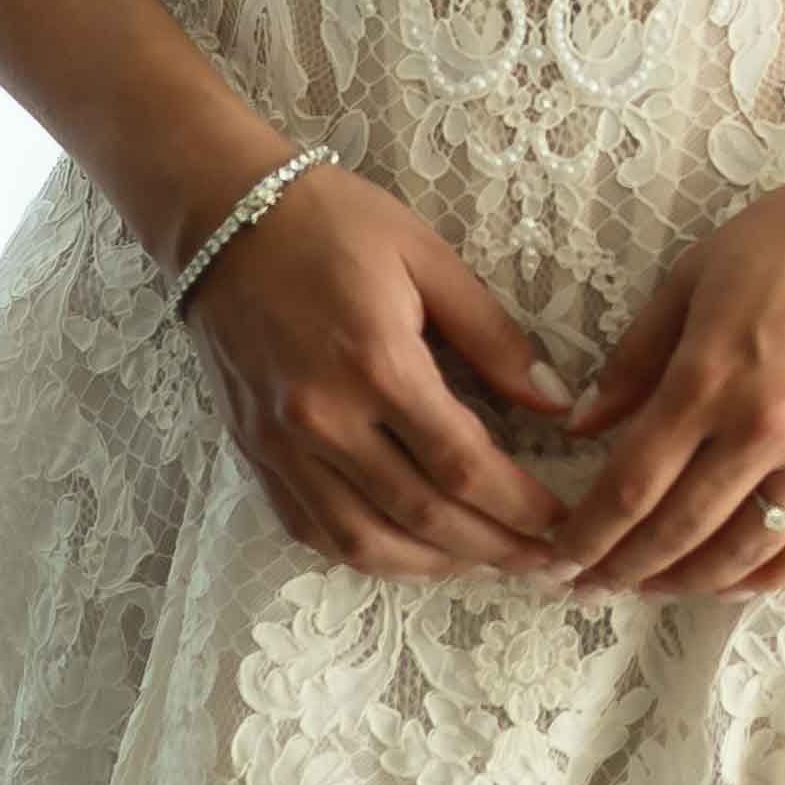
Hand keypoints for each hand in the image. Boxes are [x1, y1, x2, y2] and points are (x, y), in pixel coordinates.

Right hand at [184, 159, 578, 580]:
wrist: (221, 218)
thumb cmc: (332, 223)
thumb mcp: (426, 257)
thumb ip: (493, 336)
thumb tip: (554, 403)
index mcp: (376, 363)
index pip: (463, 464)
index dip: (521, 506)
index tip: (564, 522)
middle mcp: (324, 417)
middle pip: (422, 516)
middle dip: (493, 549)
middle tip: (544, 563)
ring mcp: (281, 444)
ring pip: (364, 541)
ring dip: (433, 566)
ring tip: (486, 564)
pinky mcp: (254, 454)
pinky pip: (311, 530)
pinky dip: (367, 554)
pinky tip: (410, 552)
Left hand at [539, 142, 784, 598]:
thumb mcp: (695, 274)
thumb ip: (637, 355)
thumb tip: (585, 422)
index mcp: (708, 377)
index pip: (630, 485)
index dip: (587, 536)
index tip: (558, 560)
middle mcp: (762, 428)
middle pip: (678, 530)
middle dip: (624, 570)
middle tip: (591, 587)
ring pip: (743, 551)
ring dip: (689, 583)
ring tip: (654, 588)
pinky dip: (770, 577)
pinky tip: (737, 583)